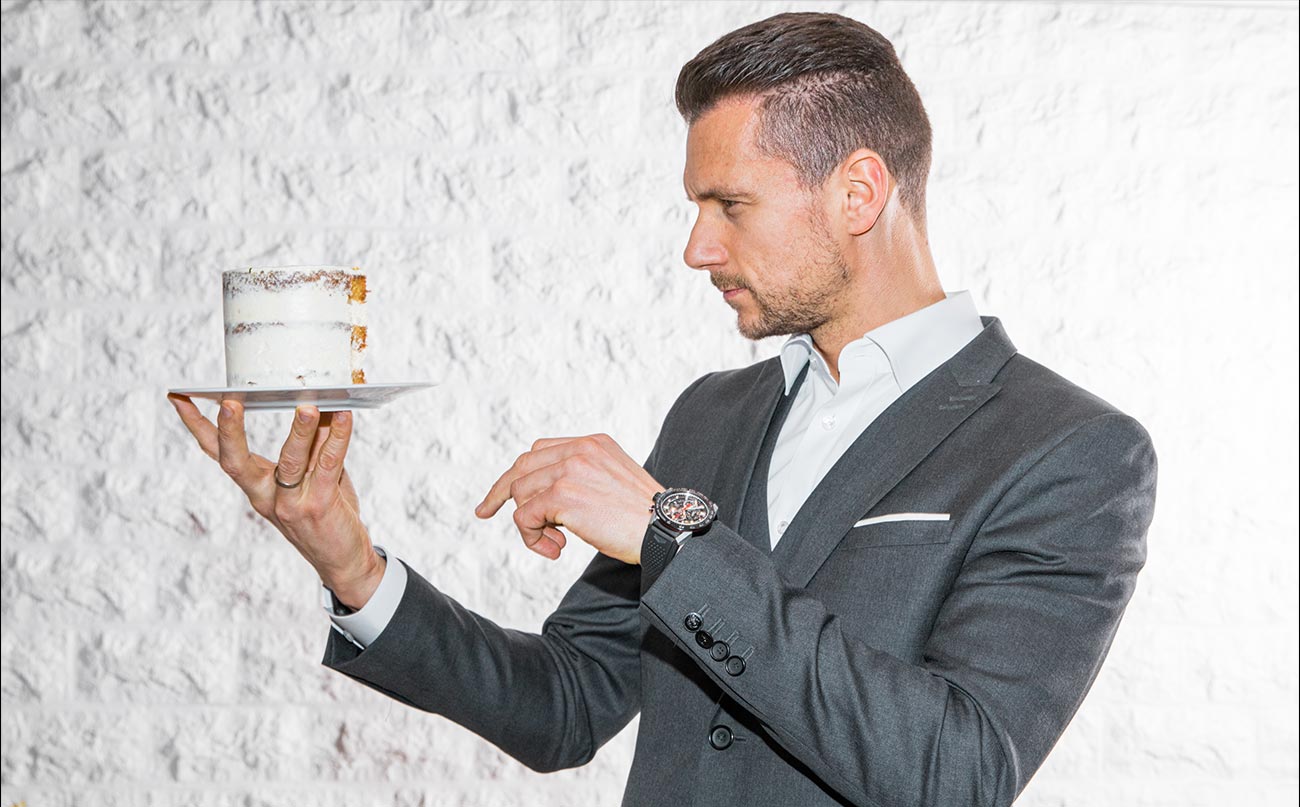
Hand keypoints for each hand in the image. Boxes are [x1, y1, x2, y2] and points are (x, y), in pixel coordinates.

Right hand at [168, 395, 383, 608]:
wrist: (342, 560)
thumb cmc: (325, 513)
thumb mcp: (310, 475)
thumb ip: (309, 444)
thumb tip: (313, 403)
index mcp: (256, 486)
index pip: (219, 454)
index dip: (197, 426)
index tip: (179, 398)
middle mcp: (265, 495)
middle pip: (236, 462)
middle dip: (229, 432)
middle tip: (228, 403)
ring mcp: (290, 504)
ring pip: (289, 461)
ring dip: (299, 432)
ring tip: (307, 407)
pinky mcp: (318, 506)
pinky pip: (328, 465)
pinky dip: (338, 439)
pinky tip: (345, 418)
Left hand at [475, 434, 663, 564]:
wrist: (665, 531)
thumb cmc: (644, 518)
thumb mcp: (613, 482)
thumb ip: (582, 478)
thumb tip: (544, 501)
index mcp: (593, 443)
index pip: (539, 450)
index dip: (517, 472)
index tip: (499, 493)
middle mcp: (579, 449)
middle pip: (522, 467)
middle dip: (501, 492)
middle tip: (485, 512)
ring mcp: (570, 470)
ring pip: (521, 493)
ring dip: (530, 524)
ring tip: (555, 543)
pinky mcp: (563, 495)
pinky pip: (525, 517)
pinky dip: (532, 537)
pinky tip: (556, 549)